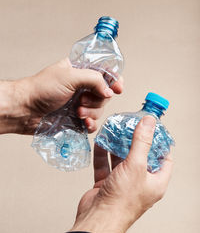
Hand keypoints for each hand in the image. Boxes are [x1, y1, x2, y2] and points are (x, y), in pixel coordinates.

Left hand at [0, 58, 122, 133]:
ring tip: (76, 112)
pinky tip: (83, 123)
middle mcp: (82, 87)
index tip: (118, 88)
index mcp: (80, 71)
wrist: (25, 110)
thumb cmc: (42, 89)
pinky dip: (90, 124)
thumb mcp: (69, 76)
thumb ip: (93, 79)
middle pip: (104, 93)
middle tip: (81, 100)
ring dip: (91, 112)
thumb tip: (110, 91)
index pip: (104, 72)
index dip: (114, 79)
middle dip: (96, 99)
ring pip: (99, 109)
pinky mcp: (76, 119)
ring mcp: (80, 103)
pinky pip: (92, 123)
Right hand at [71, 116, 172, 232]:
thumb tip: (149, 122)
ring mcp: (122, 183)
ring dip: (116, 146)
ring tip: (114, 131)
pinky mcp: (107, 184)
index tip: (154, 129)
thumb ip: (141, 142)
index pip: (163, 159)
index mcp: (155, 182)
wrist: (97, 218)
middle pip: (139, 156)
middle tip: (131, 126)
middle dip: (134, 141)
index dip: (160, 143)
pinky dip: (102, 153)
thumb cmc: (121, 201)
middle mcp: (139, 182)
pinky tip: (100, 142)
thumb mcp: (136, 165)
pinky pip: (105, 165)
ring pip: (120, 159)